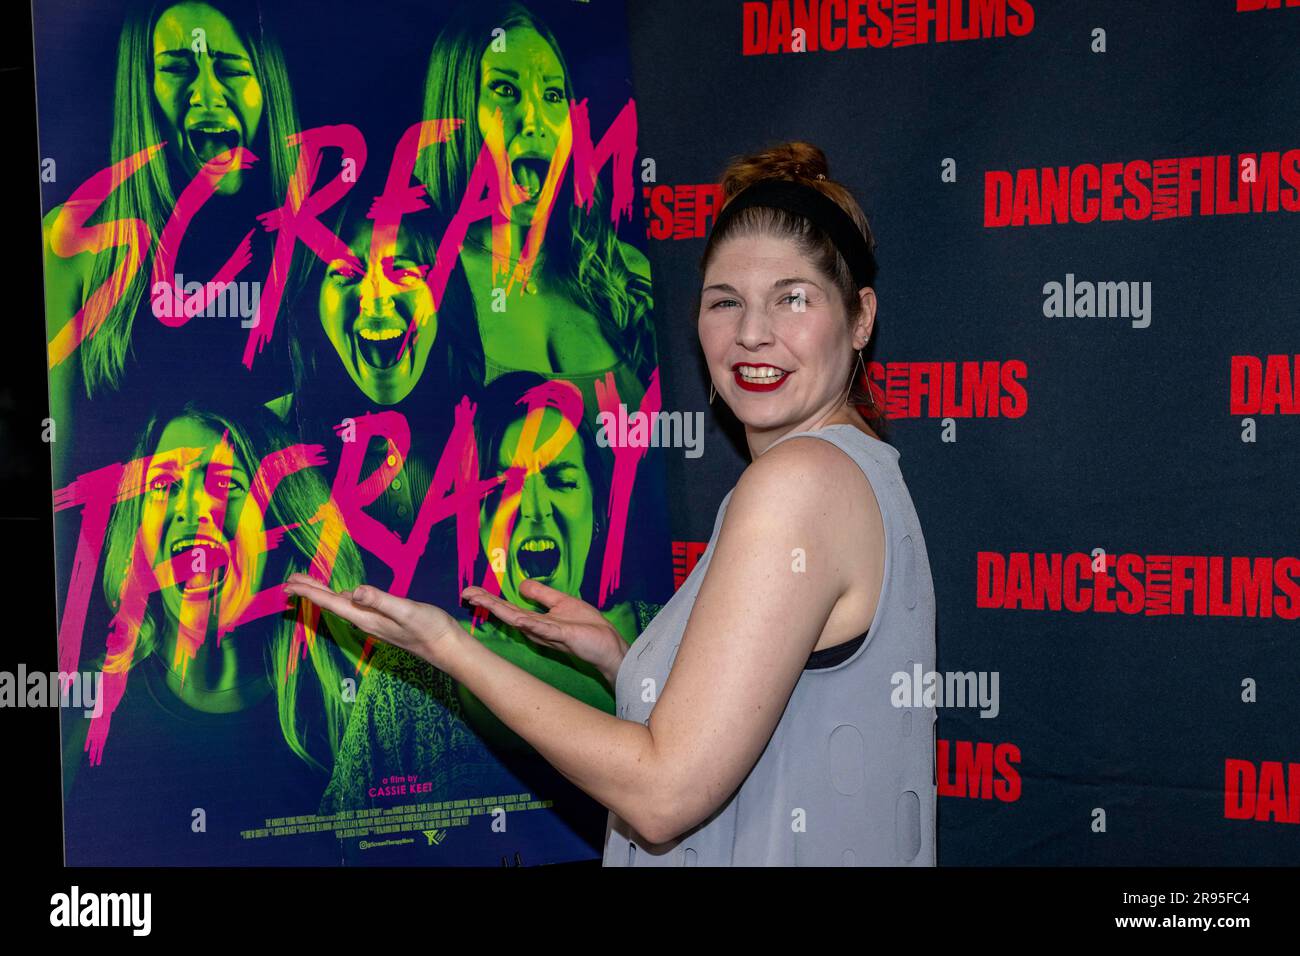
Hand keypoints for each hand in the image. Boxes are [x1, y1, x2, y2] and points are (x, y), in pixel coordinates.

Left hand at [282, 573, 459, 665]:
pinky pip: (354, 606)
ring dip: (323, 594)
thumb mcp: (405, 610)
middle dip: (310, 592)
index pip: (331, 603)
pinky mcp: (383, 620)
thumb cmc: (429, 628)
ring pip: (341, 605)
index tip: (289, 583)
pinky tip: (342, 595)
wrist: (446, 647)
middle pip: (331, 604)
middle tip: (288, 581)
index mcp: (366, 617)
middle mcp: (365, 621)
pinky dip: (341, 597)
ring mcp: (374, 622)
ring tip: (308, 584)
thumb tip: (353, 591)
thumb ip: (380, 600)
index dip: (309, 592)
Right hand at [460, 579, 628, 687]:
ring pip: (518, 619)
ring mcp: (548, 632)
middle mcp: (537, 628)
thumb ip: (542, 595)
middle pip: (506, 613)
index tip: (470, 590)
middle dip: (486, 602)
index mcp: (536, 620)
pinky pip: (543, 629)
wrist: (608, 646)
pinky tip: (517, 618)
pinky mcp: (563, 635)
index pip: (507, 608)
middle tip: (465, 592)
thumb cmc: (587, 628)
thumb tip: (521, 584)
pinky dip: (530, 623)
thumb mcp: (562, 602)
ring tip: (480, 599)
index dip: (489, 599)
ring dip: (499, 610)